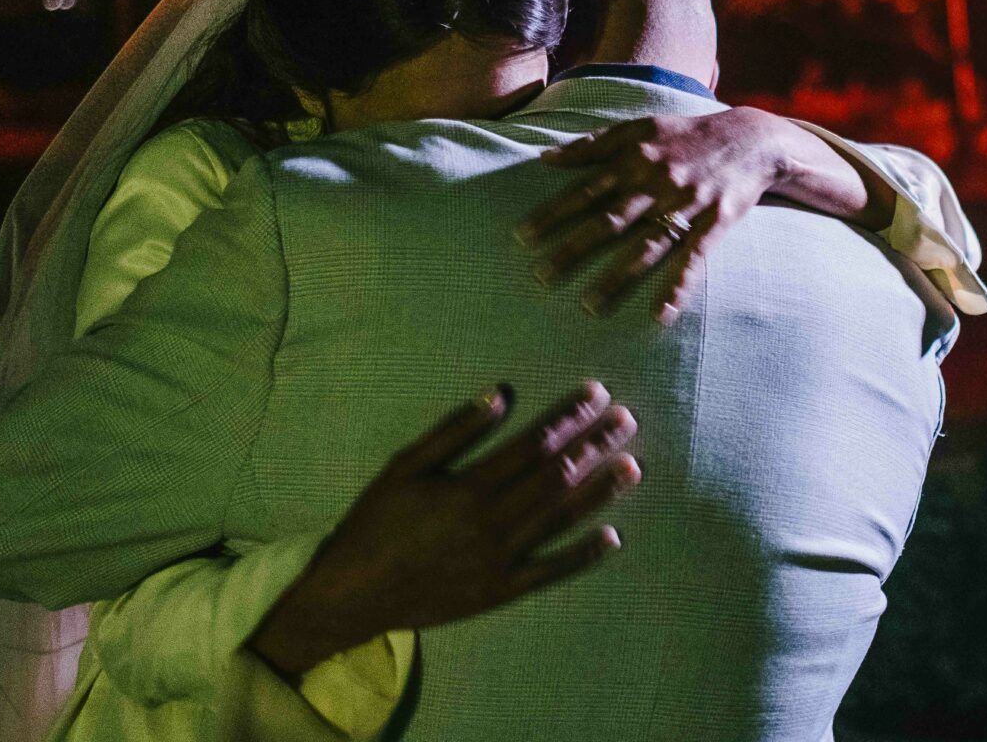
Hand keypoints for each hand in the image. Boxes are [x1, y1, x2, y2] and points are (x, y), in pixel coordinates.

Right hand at [250, 380, 639, 676]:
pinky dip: (581, 556)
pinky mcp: (499, 592)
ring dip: (599, 492)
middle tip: (626, 420)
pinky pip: (549, 573)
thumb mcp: (405, 466)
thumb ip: (454, 431)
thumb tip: (501, 395)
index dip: (568, 417)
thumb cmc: (376, 521)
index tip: (597, 394)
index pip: (532, 444)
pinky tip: (612, 538)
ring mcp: (497, 561)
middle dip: (594, 445)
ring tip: (633, 465)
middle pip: (554, 477)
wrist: (353, 592)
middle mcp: (489, 523)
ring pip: (559, 520)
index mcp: (467, 487)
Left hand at [518, 108, 799, 322]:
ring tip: (589, 307)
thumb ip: (593, 142)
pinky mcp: (716, 222)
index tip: (522, 237)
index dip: (553, 214)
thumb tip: (547, 158)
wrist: (752, 137)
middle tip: (541, 277)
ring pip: (646, 246)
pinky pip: (694, 258)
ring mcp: (687, 204)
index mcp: (635, 158)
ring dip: (617, 278)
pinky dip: (679, 285)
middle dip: (573, 250)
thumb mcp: (640, 127)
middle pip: (609, 221)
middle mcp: (657, 182)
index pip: (586, 191)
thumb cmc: (686, 134)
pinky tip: (661, 313)